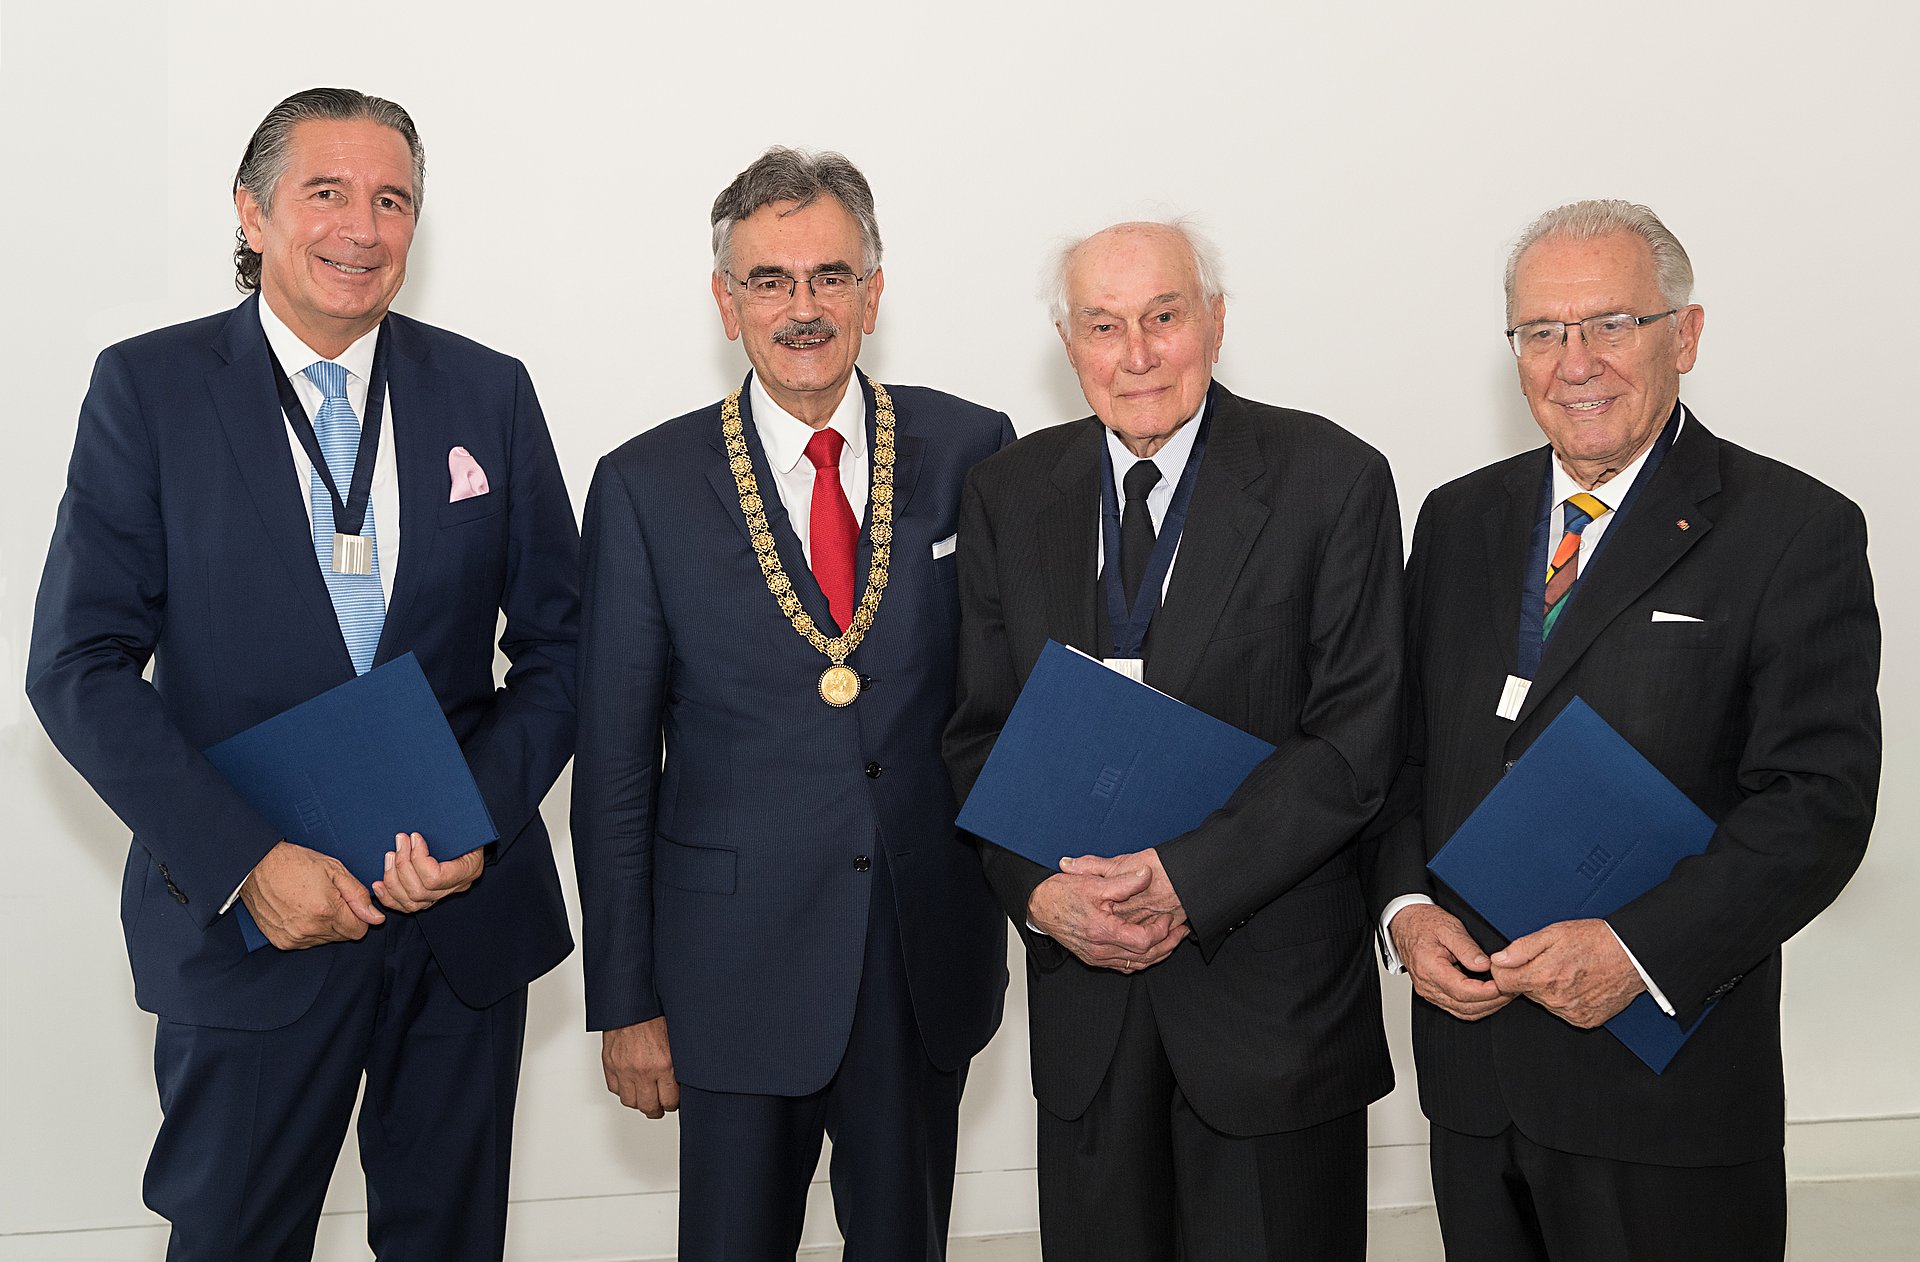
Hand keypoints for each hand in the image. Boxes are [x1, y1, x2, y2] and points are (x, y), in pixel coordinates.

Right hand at [239, 839, 384, 949]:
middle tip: (328, 898)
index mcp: (326, 911)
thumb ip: (358, 896)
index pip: (359, 931)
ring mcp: (294, 938)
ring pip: (325, 940)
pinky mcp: (282, 942)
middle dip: (343, 920)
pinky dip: (308, 930)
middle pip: (343, 936)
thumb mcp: (334, 870)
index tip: (349, 903)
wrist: (257, 866)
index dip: (359, 916)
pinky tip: (299, 911)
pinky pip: (306, 942)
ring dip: (325, 926)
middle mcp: (310, 929)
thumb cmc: (295, 863)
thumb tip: (376, 917)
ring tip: (311, 902)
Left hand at [372, 832, 484, 912]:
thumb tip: (432, 814)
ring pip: (411, 902)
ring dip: (393, 879)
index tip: (413, 836)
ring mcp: (442, 895)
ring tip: (389, 855)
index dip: (418, 859)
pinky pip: (407, 907)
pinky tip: (378, 885)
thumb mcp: (465, 823)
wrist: (473, 835)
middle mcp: (456, 887)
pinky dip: (389, 897)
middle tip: (398, 842)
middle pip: (420, 891)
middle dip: (402, 865)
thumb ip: (452, 823)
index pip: (436, 878)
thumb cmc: (468, 826)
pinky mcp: (429, 897)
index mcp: (468, 870)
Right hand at [602, 1017, 678, 1118]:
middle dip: (657, 1109)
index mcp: (664, 1064)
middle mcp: (643, 1070)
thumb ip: (678, 1062)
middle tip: (660, 1106)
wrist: (633, 1000)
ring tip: (645, 1097)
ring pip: (630, 1102)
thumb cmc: (655, 1014)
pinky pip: (615, 1089)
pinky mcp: (610, 1064)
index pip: (670, 1101)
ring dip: (639, 1101)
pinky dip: (622, 1089)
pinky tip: (631, 1084)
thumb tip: (686, 1079)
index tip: (674, 1101)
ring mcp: (624, 1069)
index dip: (673, 1103)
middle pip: (649, 1107)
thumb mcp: (677, 1039)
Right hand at [1028, 864, 1186, 973]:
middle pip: (1144, 957)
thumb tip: (1146, 875)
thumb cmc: (1061, 894)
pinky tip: (1150, 950)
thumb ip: (1123, 882)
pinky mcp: (1094, 959)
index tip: (1167, 918)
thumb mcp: (1093, 882)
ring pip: (1137, 965)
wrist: (1038, 907)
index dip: (1160, 931)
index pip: (1142, 941)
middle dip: (1167, 944)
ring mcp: (1097, 957)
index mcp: (1102, 931)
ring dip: (1158, 954)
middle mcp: (1100, 950)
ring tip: (1173, 940)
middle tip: (1181, 931)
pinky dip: (1142, 960)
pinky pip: (1125, 966)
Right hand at [1389, 903, 1510, 1020]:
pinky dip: (1476, 1006)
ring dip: (1486, 1007)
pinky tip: (1489, 997)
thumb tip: (1484, 965)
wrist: (1405, 923)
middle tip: (1511, 989)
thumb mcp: (1449, 927)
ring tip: (1505, 993)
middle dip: (1492, 1001)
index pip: (1462, 990)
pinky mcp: (1433, 993)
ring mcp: (1429, 992)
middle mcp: (1427, 985)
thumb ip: (1467, 947)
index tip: (1503, 984)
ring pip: (1462, 1012)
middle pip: (1464, 1006)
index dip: (1486, 992)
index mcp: (1429, 968)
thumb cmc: (1424, 923)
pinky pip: (1457, 1008)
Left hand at [1491, 918, 1644, 1028]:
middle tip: (1550, 961)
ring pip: (1543, 1002)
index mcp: (1544, 976)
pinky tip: (1578, 984)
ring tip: (1568, 971)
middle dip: (1529, 976)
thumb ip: (1521, 948)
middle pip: (1524, 992)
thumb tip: (1498, 960)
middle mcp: (1556, 999)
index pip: (1502, 982)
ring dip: (1548, 989)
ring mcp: (1571, 1013)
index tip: (1512, 962)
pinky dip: (1566, 1000)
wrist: (1633, 956)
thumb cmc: (1596, 941)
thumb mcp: (1554, 933)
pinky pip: (1563, 1012)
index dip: (1503, 969)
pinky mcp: (1585, 1020)